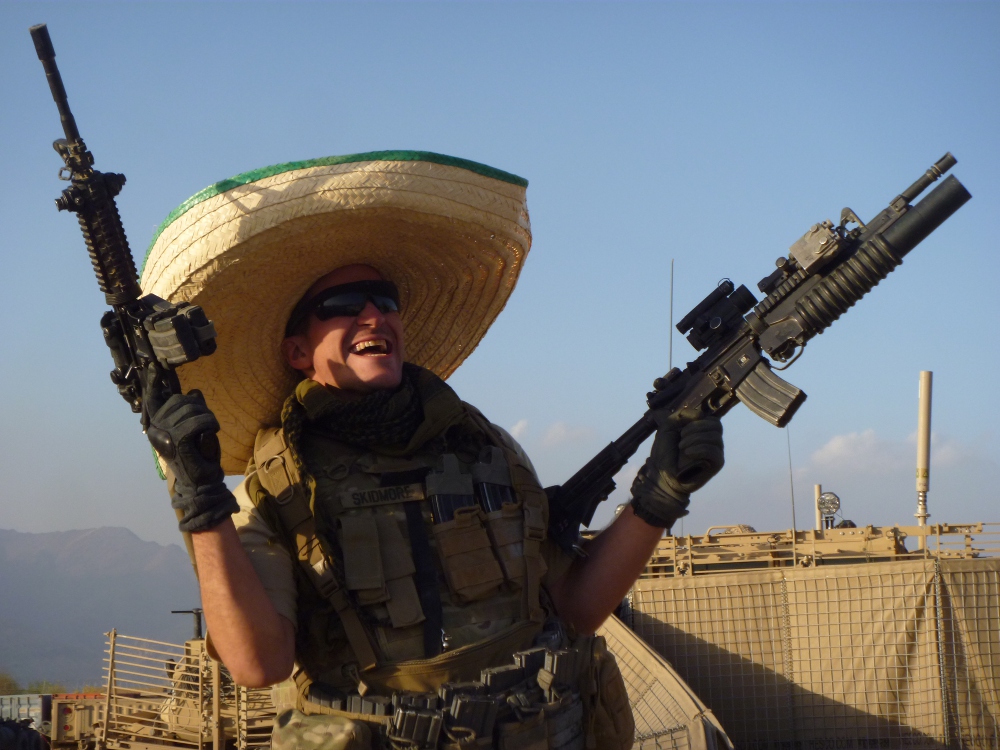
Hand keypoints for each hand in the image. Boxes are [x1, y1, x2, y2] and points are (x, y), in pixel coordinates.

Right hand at [147, 391, 237, 531]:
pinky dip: (209, 422)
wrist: (201, 483)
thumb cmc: (199, 456)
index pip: (153, 399)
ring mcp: (164, 435)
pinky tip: (213, 429)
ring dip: (207, 415)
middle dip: (197, 405)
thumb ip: (191, 411)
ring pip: (189, 408)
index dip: (155, 384)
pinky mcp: (177, 441)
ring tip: (211, 427)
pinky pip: (197, 421)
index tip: (154, 370)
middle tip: (207, 420)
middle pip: (178, 400)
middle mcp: (155, 429)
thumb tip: (194, 392)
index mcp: (155, 426)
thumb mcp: (193, 429)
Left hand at [630, 416, 723, 528]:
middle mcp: (712, 441)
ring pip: (715, 437)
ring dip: (695, 438)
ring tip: (682, 447)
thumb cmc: (664, 453)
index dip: (696, 420)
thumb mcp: (668, 427)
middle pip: (716, 425)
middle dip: (695, 428)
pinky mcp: (716, 464)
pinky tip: (687, 453)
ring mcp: (716, 453)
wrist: (661, 475)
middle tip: (681, 438)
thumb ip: (680, 415)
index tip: (681, 428)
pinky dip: (699, 449)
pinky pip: (714, 451)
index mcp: (702, 432)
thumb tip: (699, 413)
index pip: (711, 419)